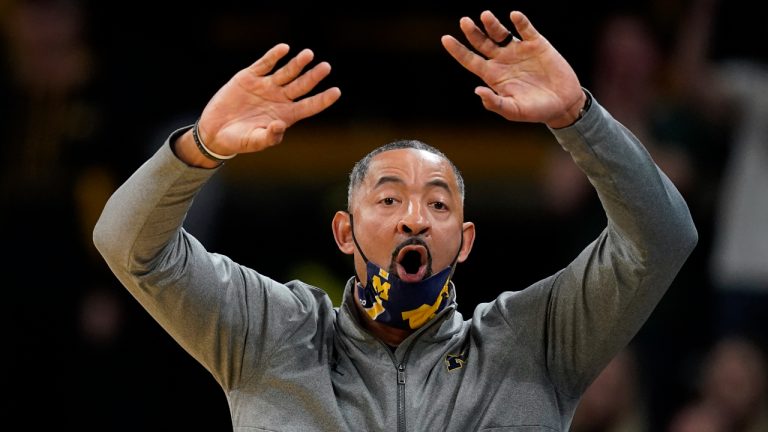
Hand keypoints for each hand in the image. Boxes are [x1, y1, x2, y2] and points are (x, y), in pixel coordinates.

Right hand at [198, 43, 341, 154]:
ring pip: (286, 72)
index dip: (323, 99)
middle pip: (301, 86)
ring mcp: (265, 87)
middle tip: (326, 67)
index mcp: (285, 115)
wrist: (215, 131)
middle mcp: (279, 99)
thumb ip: (269, 136)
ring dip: (297, 64)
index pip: (309, 106)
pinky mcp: (249, 77)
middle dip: (313, 76)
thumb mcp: (255, 141)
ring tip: (308, 54)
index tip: (336, 91)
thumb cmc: (239, 140)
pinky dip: (273, 56)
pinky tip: (284, 49)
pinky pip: (265, 64)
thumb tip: (280, 125)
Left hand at [441, 11, 584, 127]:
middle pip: (482, 43)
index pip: (470, 60)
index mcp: (493, 75)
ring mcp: (519, 50)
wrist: (563, 103)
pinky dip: (520, 22)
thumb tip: (478, 90)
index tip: (445, 39)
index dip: (457, 50)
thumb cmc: (535, 110)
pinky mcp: (537, 44)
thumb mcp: (514, 111)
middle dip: (472, 32)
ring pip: (500, 33)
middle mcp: (502, 60)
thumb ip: (495, 103)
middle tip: (464, 22)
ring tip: (485, 16)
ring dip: (492, 24)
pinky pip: (526, 29)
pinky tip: (514, 16)